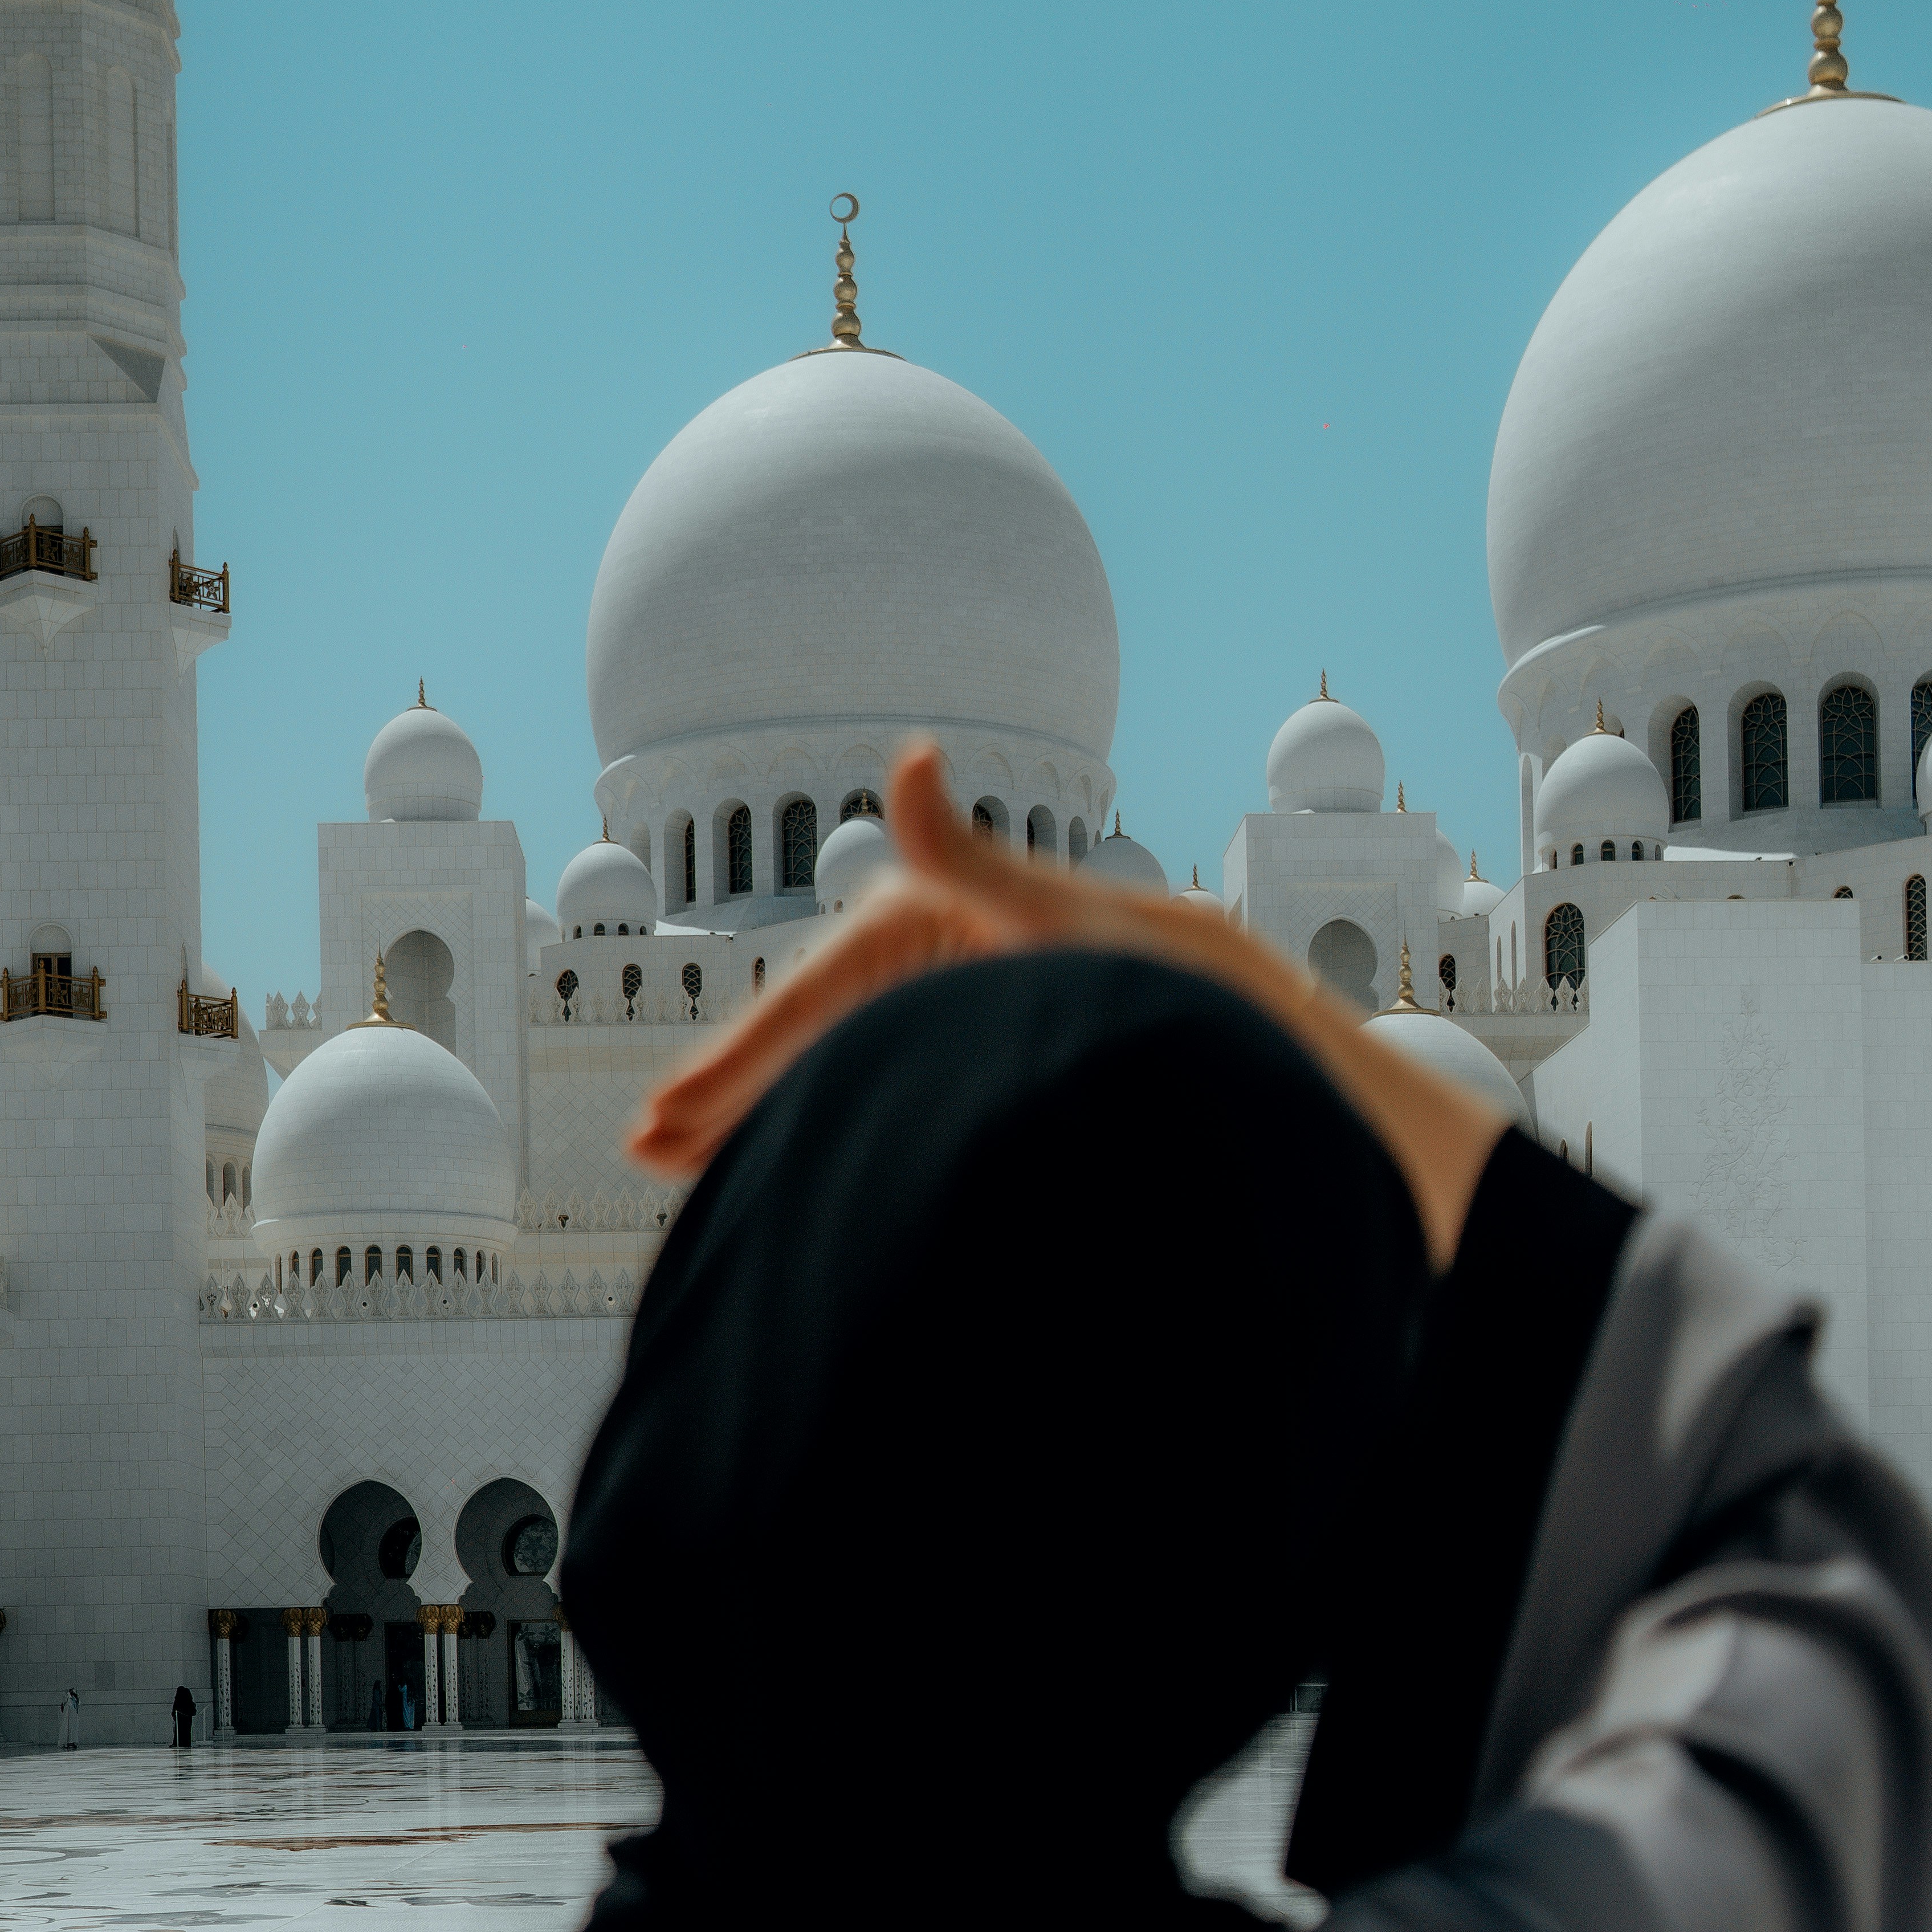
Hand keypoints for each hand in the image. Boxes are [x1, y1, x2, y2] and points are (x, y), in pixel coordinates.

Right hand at [625, 742, 1510, 1261]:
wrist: (1279, 1066)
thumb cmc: (1188, 995)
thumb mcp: (1073, 930)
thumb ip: (978, 861)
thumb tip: (909, 758)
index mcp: (957, 910)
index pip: (824, 989)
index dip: (744, 1056)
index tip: (674, 1117)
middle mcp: (956, 950)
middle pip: (823, 1031)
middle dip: (736, 1093)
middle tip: (652, 1154)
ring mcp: (972, 1002)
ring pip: (850, 1067)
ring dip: (775, 1117)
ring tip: (692, 1174)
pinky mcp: (996, 1048)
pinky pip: (894, 1089)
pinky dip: (841, 1123)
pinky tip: (794, 1162)